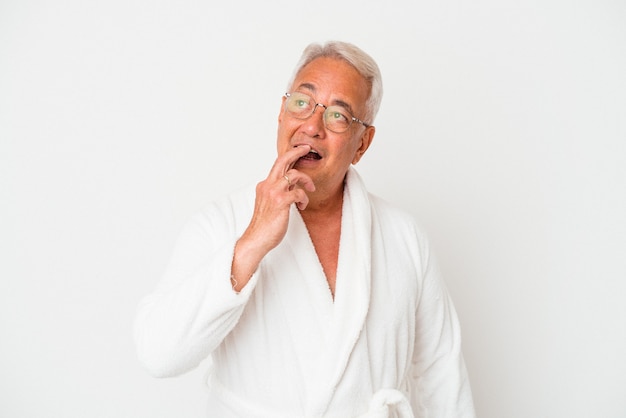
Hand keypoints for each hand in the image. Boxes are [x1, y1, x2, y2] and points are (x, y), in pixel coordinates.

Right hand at [230, 145, 314, 289]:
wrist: (255, 240)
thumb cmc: (265, 225)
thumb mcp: (270, 204)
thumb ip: (279, 192)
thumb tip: (292, 185)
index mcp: (265, 185)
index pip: (277, 165)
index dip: (289, 156)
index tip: (299, 150)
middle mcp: (267, 185)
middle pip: (282, 161)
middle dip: (296, 152)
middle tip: (306, 148)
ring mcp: (273, 193)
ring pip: (294, 174)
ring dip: (306, 181)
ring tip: (310, 190)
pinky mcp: (280, 202)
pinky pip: (298, 192)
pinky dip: (304, 198)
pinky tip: (303, 205)